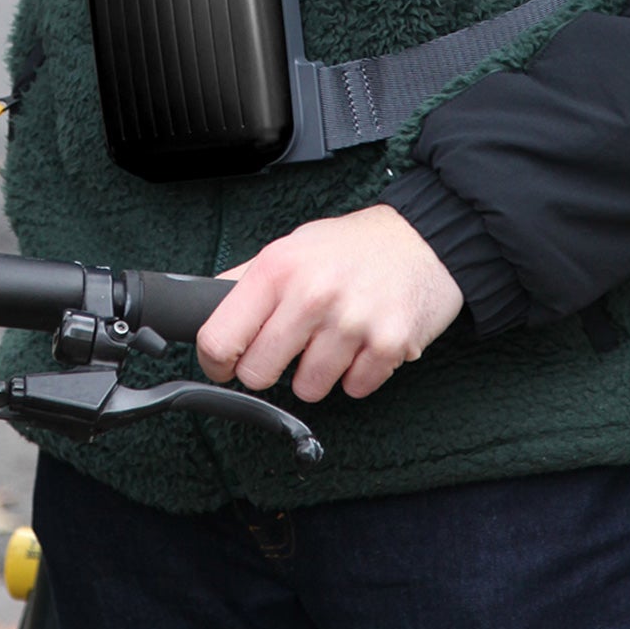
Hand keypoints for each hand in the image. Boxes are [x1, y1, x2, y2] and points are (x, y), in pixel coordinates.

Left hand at [196, 204, 464, 402]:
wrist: (424, 239)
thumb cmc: (353, 246)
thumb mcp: (292, 247)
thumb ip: (249, 280)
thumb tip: (205, 309)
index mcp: (278, 268)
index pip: (220, 337)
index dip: (216, 361)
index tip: (225, 364)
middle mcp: (312, 294)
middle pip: (258, 373)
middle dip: (269, 369)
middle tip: (288, 349)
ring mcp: (351, 322)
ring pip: (307, 389)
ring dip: (317, 373)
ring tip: (332, 338)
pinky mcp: (387, 346)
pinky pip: (353, 389)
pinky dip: (356, 374)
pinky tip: (362, 343)